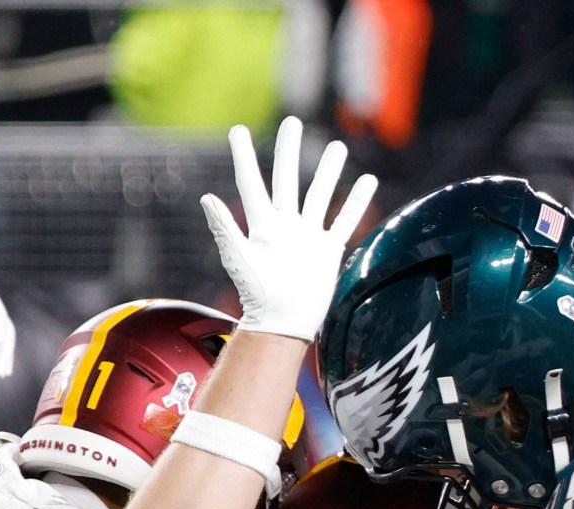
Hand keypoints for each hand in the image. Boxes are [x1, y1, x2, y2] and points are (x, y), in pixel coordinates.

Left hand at [200, 116, 376, 342]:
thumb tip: (207, 197)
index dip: (243, 156)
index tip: (238, 130)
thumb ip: (225, 227)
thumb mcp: (238, 258)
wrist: (283, 322)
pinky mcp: (328, 250)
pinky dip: (355, 202)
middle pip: (288, 178)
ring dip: (328, 171)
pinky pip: (344, 220)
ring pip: (319, 194)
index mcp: (261, 223)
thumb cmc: (256, 294)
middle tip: (292, 121)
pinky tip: (367, 180)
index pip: (251, 181)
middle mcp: (285, 224)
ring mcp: (308, 235)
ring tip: (337, 146)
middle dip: (289, 150)